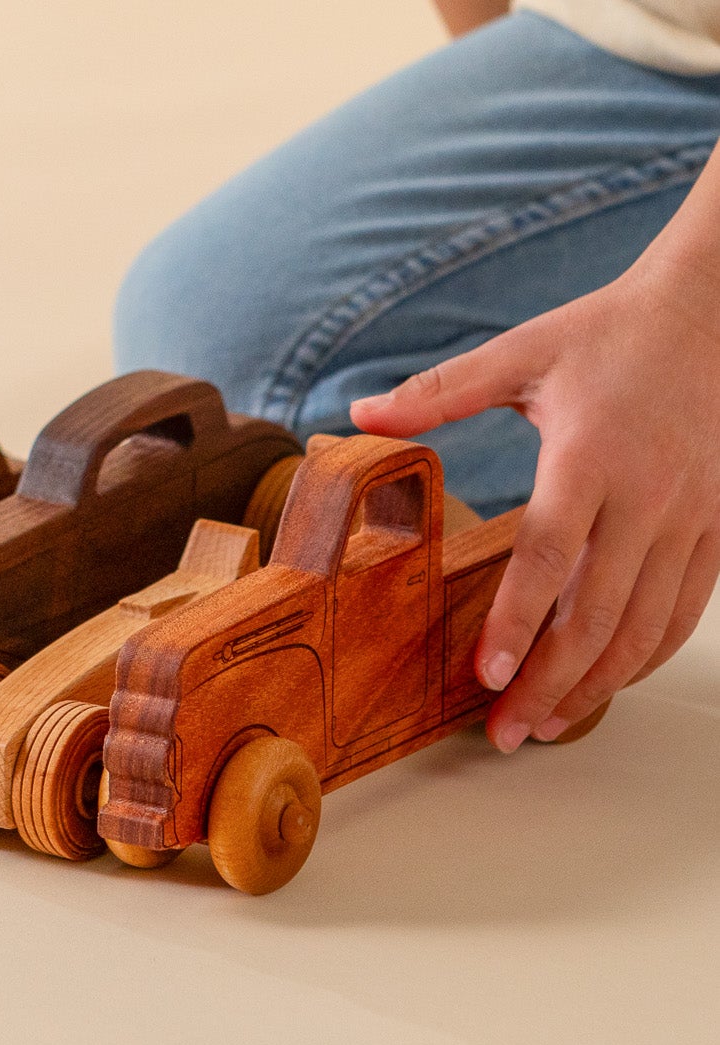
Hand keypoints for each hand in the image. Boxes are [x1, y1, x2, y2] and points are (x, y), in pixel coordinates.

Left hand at [349, 248, 719, 749]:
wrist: (713, 312)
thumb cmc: (607, 332)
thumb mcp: (520, 353)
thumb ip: (438, 392)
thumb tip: (360, 415)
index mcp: (589, 456)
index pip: (548, 557)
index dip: (518, 622)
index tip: (486, 675)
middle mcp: (647, 497)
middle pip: (598, 613)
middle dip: (550, 682)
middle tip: (505, 732)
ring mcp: (689, 519)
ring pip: (646, 627)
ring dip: (597, 685)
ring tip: (544, 725)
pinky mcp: (714, 528)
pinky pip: (684, 610)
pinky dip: (645, 656)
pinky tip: (605, 683)